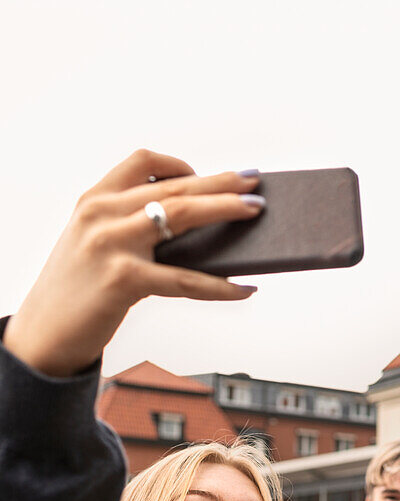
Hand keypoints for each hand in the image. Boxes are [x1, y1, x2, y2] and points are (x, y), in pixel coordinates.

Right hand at [3, 150, 262, 376]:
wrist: (42, 336)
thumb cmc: (77, 293)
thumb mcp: (93, 246)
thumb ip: (129, 229)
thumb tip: (198, 233)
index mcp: (94, 200)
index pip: (142, 163)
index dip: (179, 164)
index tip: (206, 174)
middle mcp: (101, 213)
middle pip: (174, 187)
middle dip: (221, 182)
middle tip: (254, 181)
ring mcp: (112, 244)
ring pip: (182, 215)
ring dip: (226, 209)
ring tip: (257, 211)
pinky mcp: (123, 280)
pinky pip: (186, 279)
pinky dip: (221, 286)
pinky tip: (244, 288)